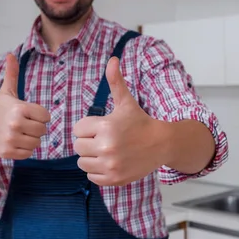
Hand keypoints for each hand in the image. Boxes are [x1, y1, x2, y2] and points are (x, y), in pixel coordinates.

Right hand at [0, 53, 50, 159]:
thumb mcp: (6, 92)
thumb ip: (12, 74)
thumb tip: (10, 54)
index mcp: (19, 108)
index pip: (46, 116)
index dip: (39, 116)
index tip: (28, 114)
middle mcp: (15, 124)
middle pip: (43, 130)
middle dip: (36, 128)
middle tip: (23, 125)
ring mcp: (11, 139)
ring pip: (37, 143)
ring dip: (31, 139)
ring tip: (19, 133)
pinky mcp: (8, 152)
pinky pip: (29, 153)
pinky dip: (24, 149)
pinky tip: (15, 141)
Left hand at [73, 57, 165, 185]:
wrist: (161, 144)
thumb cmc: (140, 122)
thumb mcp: (126, 102)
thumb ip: (116, 82)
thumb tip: (112, 59)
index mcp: (106, 127)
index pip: (77, 130)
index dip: (88, 128)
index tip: (102, 127)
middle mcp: (107, 147)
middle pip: (78, 147)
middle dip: (89, 142)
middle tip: (105, 139)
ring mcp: (110, 165)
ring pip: (83, 163)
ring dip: (91, 158)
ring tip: (107, 151)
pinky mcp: (114, 179)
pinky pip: (92, 177)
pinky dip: (98, 171)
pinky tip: (111, 162)